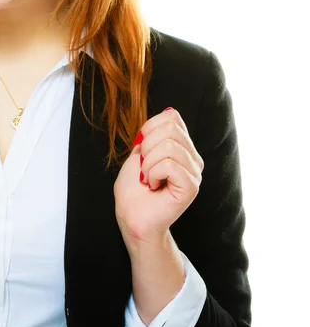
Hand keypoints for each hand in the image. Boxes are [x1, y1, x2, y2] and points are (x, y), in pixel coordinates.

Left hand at [114, 107, 203, 247]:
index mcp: (182, 146)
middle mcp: (192, 157)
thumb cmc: (133, 187)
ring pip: (169, 147)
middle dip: (147, 146)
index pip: (172, 117)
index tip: (142, 148)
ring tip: (149, 178)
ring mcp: (194, 172)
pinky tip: (154, 186)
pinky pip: (170, 165)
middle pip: (171, 129)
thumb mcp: (139, 152)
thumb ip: (153, 133)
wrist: (131, 215)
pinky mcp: (191, 187)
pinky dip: (153, 173)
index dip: (149, 128)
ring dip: (148, 163)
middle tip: (145, 167)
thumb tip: (170, 111)